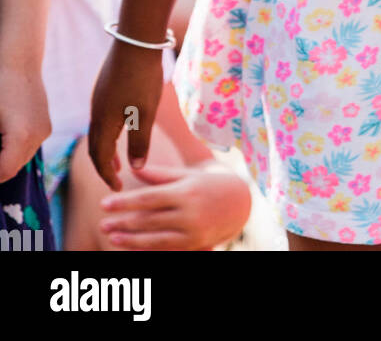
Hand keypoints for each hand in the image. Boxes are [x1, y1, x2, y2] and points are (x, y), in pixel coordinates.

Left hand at [0, 66, 51, 182]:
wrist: (19, 58)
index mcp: (22, 135)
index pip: (4, 171)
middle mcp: (38, 135)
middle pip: (14, 168)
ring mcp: (44, 130)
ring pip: (22, 159)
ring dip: (5, 160)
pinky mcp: (45, 124)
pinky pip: (28, 147)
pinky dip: (14, 150)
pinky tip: (2, 139)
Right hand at [88, 40, 163, 190]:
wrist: (136, 40)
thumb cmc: (143, 78)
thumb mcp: (146, 113)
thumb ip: (139, 141)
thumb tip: (135, 167)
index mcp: (103, 122)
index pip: (100, 157)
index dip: (108, 175)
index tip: (119, 187)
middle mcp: (96, 112)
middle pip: (95, 146)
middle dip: (104, 165)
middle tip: (116, 178)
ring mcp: (98, 98)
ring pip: (98, 131)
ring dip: (106, 148)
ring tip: (118, 159)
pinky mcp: (104, 88)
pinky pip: (100, 118)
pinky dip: (108, 132)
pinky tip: (121, 128)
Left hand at [98, 162, 250, 250]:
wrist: (239, 204)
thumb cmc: (209, 184)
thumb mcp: (187, 175)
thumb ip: (160, 175)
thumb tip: (134, 169)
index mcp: (185, 192)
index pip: (148, 198)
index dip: (125, 202)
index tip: (105, 204)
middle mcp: (188, 213)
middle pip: (148, 220)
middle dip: (123, 222)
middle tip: (102, 224)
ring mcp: (191, 232)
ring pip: (154, 239)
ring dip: (130, 240)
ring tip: (112, 237)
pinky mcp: (194, 246)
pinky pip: (166, 249)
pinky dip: (147, 249)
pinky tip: (132, 246)